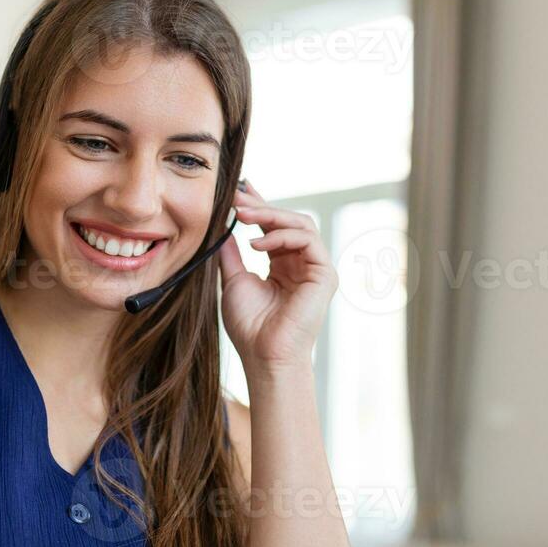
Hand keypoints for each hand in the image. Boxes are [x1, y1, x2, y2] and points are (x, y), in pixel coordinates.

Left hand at [217, 179, 338, 376]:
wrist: (264, 355)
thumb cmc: (249, 326)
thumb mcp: (233, 280)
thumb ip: (232, 253)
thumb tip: (222, 226)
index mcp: (283, 265)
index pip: (275, 227)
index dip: (260, 206)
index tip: (239, 191)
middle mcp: (302, 264)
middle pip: (289, 221)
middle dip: (262, 206)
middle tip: (236, 198)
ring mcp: (316, 268)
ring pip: (301, 224)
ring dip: (271, 216)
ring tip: (243, 215)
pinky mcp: (325, 274)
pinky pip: (308, 240)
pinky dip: (282, 235)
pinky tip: (257, 242)